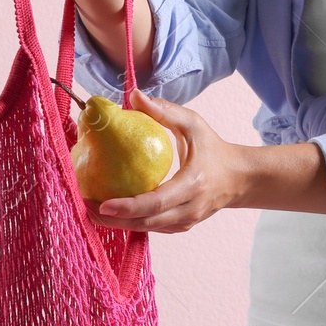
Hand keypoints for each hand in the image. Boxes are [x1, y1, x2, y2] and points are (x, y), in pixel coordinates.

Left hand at [90, 90, 251, 233]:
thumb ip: (164, 111)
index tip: (102, 204)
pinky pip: (153, 228)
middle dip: (113, 220)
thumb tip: (133, 95)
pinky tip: (110, 215)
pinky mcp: (182, 226)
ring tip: (90, 212)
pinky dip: (131, 223)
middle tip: (85, 208)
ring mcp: (186, 221)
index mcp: (193, 185)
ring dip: (118, 224)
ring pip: (147, 229)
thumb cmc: (214, 148)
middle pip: (147, 222)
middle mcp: (190, 209)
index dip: (128, 207)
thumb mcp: (194, 124)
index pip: (156, 203)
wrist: (240, 179)